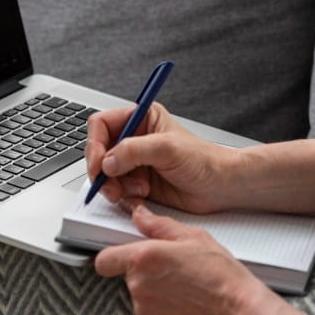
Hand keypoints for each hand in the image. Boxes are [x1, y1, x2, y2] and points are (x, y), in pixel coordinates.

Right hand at [86, 103, 237, 213]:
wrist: (220, 186)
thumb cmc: (203, 160)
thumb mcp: (167, 148)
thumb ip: (134, 150)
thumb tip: (108, 160)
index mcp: (142, 119)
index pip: (102, 125)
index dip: (95, 144)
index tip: (99, 163)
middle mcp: (135, 139)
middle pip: (99, 151)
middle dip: (102, 170)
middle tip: (110, 184)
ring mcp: (135, 162)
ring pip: (105, 173)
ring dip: (113, 185)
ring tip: (133, 190)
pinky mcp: (137, 182)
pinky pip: (116, 189)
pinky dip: (123, 195)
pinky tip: (141, 194)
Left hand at [95, 202, 279, 314]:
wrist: (237, 313)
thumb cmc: (221, 277)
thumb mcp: (194, 237)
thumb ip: (159, 225)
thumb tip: (141, 215)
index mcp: (145, 258)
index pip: (104, 259)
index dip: (113, 255)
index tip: (124, 252)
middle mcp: (139, 286)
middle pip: (127, 276)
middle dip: (145, 270)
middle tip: (172, 267)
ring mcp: (145, 310)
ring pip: (141, 295)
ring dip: (156, 289)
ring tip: (184, 285)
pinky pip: (152, 312)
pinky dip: (164, 307)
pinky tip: (186, 300)